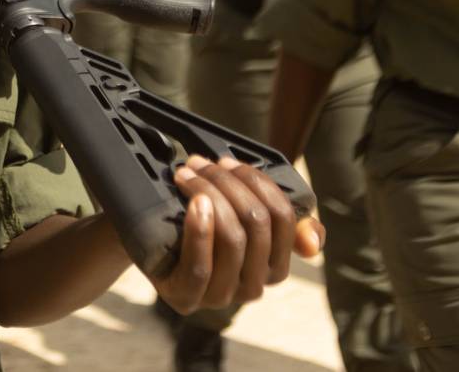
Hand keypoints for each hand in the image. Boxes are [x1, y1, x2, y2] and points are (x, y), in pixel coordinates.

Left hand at [151, 155, 324, 314]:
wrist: (144, 242)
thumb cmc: (195, 223)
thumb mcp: (237, 217)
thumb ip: (276, 219)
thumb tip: (313, 237)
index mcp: (275, 266)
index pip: (283, 218)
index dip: (258, 182)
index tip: (227, 161)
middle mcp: (254, 286)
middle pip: (256, 222)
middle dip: (226, 183)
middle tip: (197, 163)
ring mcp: (222, 296)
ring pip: (232, 239)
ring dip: (208, 195)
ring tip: (185, 174)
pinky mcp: (187, 298)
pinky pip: (201, 266)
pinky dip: (200, 230)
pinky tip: (194, 204)